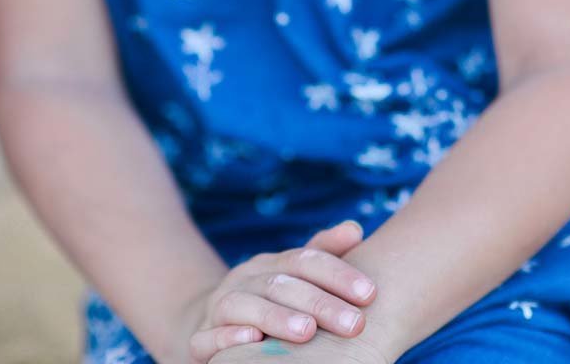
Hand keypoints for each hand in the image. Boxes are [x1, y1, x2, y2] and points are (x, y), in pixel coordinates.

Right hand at [181, 220, 378, 362]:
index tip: (370, 293)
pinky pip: (208, 336)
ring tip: (308, 332)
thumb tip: (355, 229)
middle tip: (354, 323)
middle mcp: (245, 278)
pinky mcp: (199, 337)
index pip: (306, 260)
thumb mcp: (295, 276)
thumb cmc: (270, 299)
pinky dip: (227, 336)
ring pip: (245, 305)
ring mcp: (220, 305)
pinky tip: (251, 340)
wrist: (211, 320)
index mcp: (272, 263)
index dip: (339, 275)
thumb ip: (324, 253)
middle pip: (282, 285)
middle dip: (321, 304)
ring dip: (277, 318)